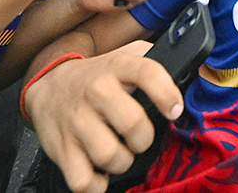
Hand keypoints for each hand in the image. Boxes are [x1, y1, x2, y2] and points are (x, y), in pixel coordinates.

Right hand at [26, 42, 182, 192]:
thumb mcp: (124, 57)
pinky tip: (100, 171)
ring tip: (120, 154)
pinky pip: (83, 180)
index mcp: (117, 67)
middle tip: (139, 138)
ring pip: (110, 156)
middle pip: (132, 123)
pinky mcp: (61, 149)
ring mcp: (76, 121)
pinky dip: (97, 184)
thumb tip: (188, 70)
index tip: (174, 110)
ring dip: (123, 162)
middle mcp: (95, 91)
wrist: (49, 88)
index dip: (167, 94)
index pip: (147, 73)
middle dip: (144, 139)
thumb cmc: (97, 77)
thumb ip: (153, 59)